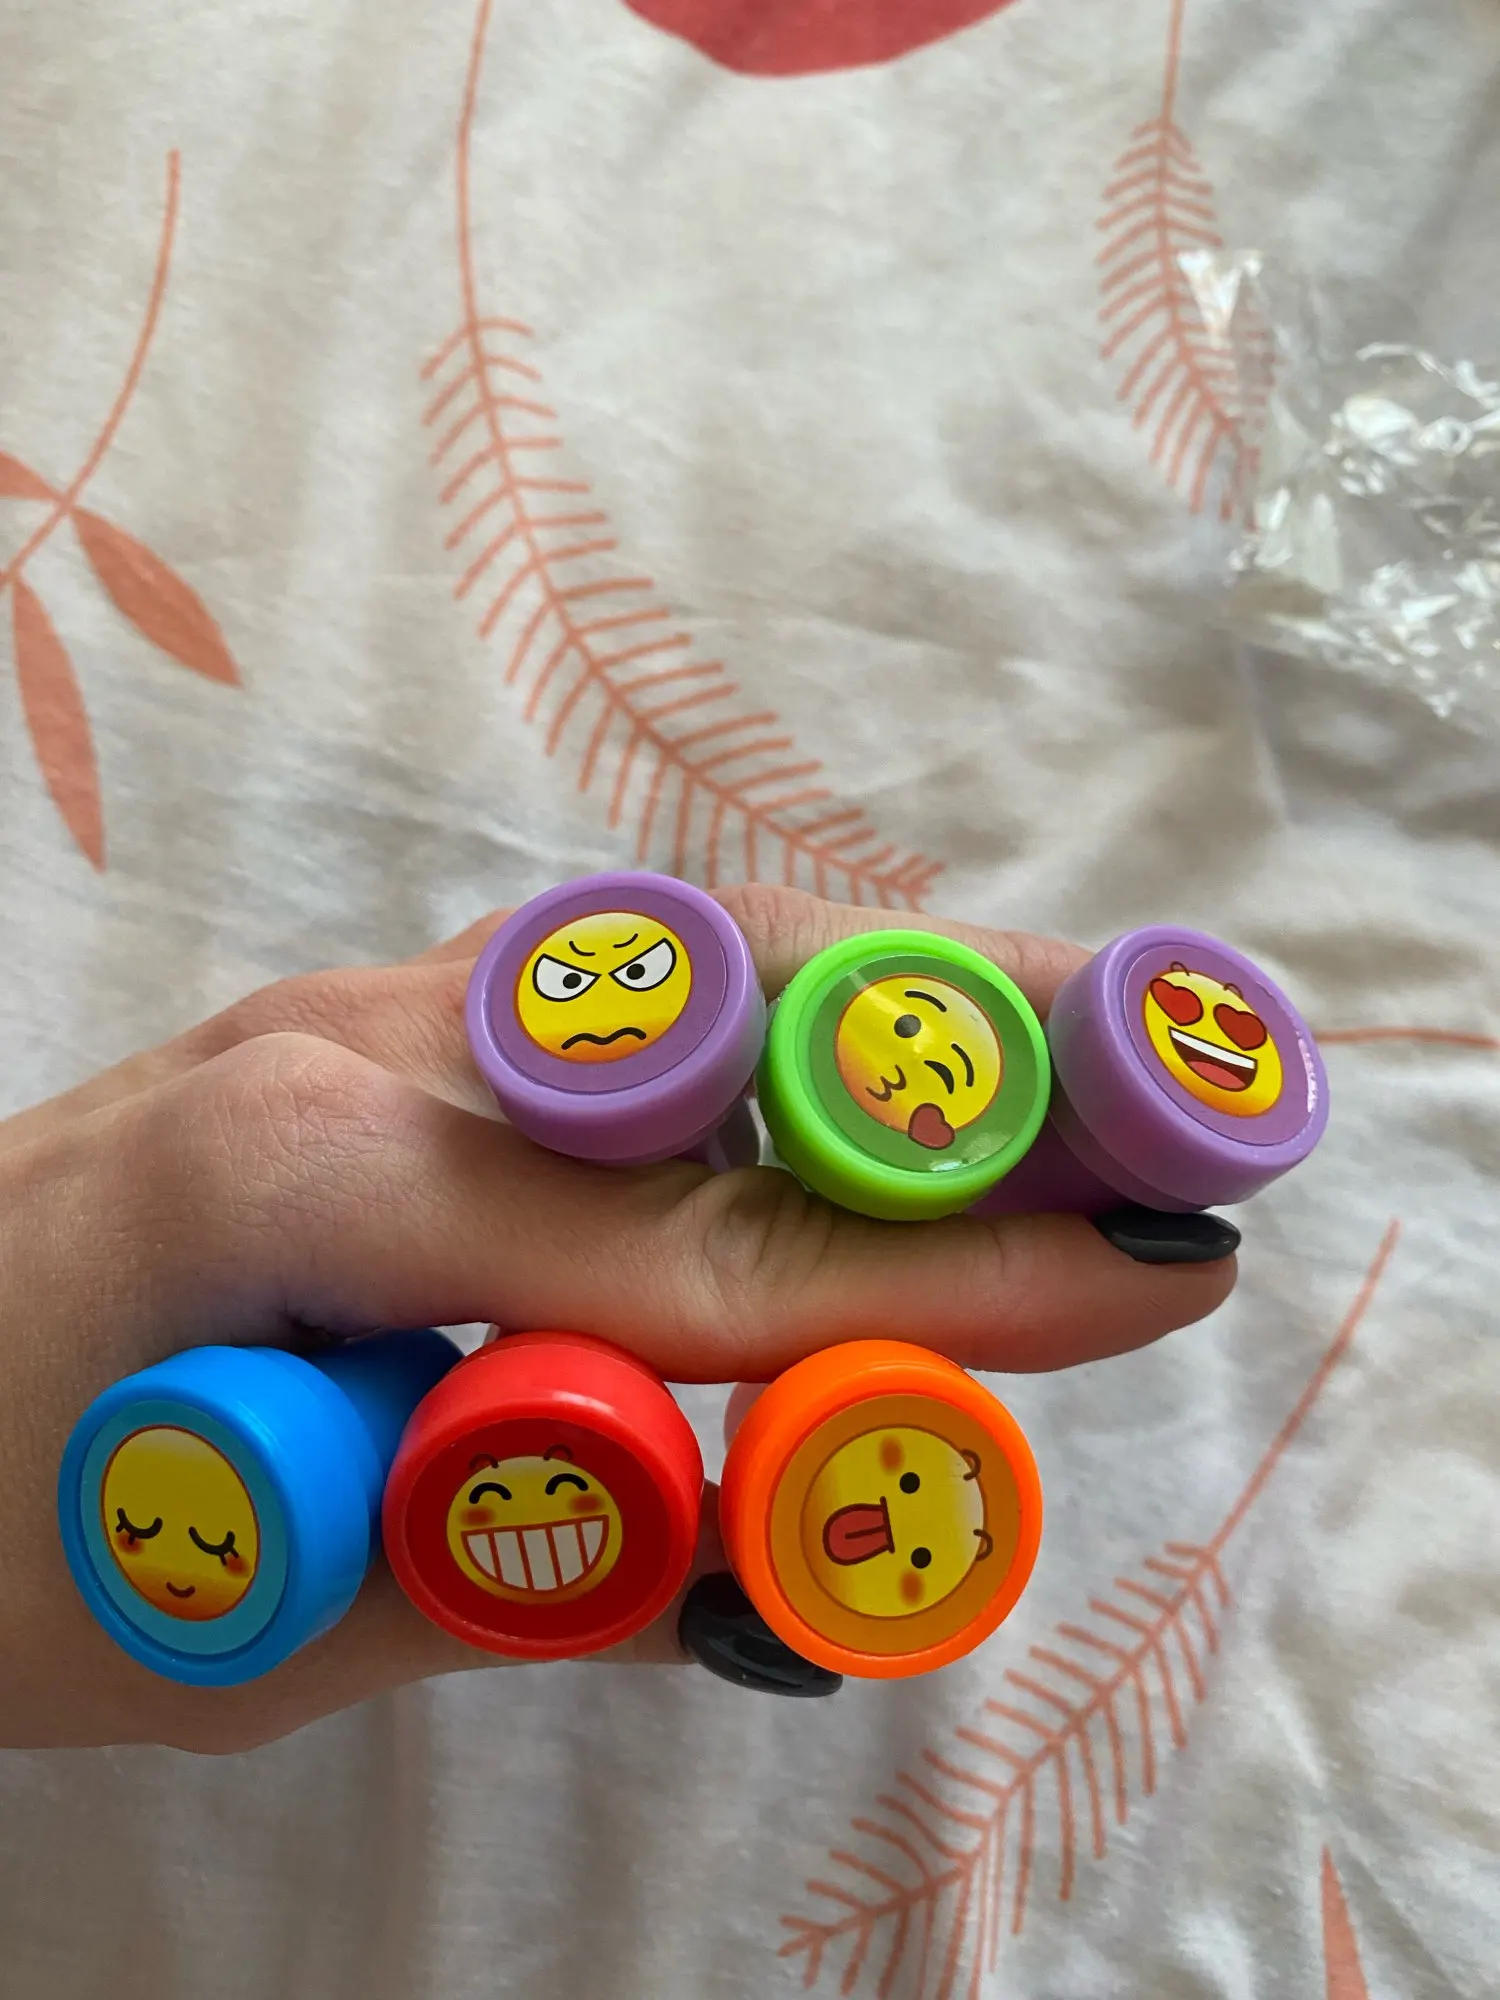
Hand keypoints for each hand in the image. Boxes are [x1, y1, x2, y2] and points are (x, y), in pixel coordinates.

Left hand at [0, 884, 1233, 1751]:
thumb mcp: (259, 1616)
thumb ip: (529, 1575)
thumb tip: (777, 1564)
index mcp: (315, 1182)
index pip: (701, 1250)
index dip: (940, 1281)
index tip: (1140, 1278)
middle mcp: (355, 1041)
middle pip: (723, 1009)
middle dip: (964, 1038)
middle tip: (1166, 1060)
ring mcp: (353, 1007)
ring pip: (675, 964)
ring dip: (882, 1001)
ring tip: (1058, 1045)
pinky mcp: (356, 1026)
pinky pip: (608, 999)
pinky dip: (768, 1018)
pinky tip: (857, 1065)